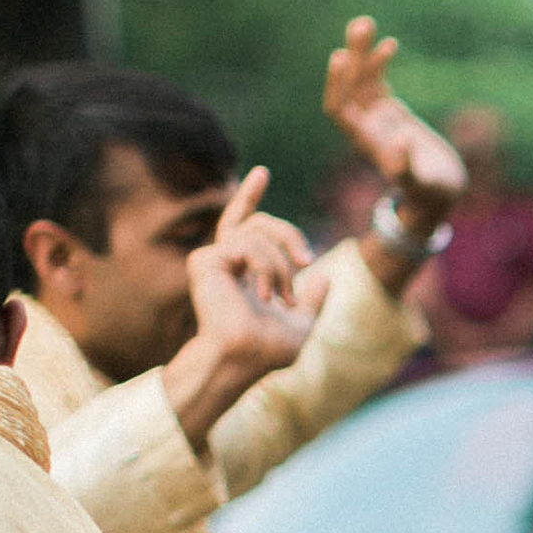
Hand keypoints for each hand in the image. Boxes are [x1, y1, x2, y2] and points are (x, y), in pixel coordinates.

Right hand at [167, 187, 315, 438]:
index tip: (262, 172)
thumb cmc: (268, 352)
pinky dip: (266, 267)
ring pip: (258, 233)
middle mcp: (223, 261)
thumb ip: (313, 300)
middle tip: (307, 261)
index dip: (251, 197)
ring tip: (281, 297)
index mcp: (242, 271)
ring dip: (280, 265)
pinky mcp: (204, 261)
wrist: (245, 360)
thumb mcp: (302, 323)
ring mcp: (211, 259)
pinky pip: (247, 245)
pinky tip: (264, 294)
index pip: (245, 225)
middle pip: (260, 222)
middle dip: (289, 235)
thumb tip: (327, 278)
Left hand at [325, 17, 465, 216]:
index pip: (340, 109)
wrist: (441, 193)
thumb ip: (408, 165)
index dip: (338, 84)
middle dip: (353, 57)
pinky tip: (389, 44)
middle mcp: (365, 127)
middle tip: (360, 26)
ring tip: (365, 23)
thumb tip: (401, 138)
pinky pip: (377, 82)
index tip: (342, 57)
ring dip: (362, 53)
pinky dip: (380, 63)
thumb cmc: (432, 193)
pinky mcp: (390, 112)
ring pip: (361, 80)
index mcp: (366, 143)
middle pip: (348, 87)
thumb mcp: (424, 183)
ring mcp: (377, 118)